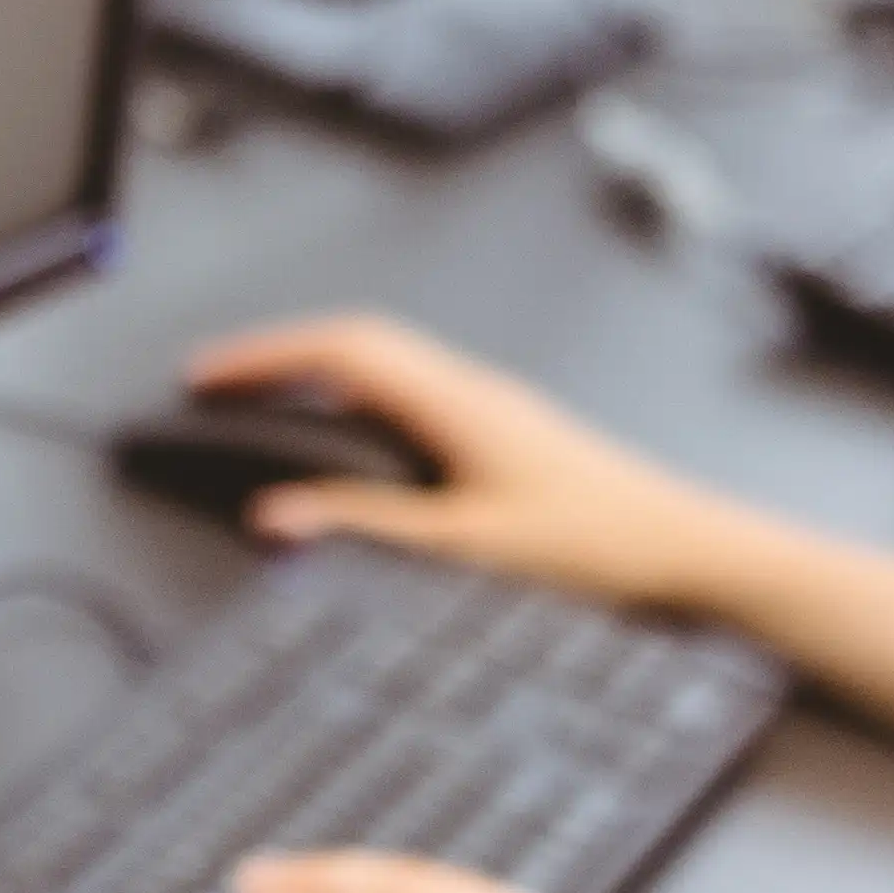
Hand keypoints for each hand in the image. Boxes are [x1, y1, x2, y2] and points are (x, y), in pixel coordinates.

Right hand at [184, 315, 771, 613]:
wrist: (690, 550)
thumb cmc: (600, 547)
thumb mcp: (466, 547)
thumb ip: (366, 525)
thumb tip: (278, 514)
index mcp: (457, 403)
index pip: (339, 349)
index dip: (263, 356)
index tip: (203, 375)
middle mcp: (474, 390)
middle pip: (358, 343)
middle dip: (279, 356)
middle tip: (216, 384)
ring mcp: (494, 406)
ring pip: (389, 363)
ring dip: (321, 371)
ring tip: (265, 402)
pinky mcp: (509, 431)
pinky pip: (416, 391)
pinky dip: (362, 398)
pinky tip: (351, 437)